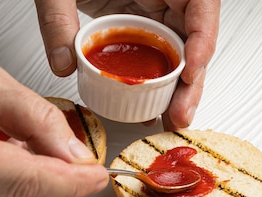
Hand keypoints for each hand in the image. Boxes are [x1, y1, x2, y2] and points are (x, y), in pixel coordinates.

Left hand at [34, 0, 219, 129]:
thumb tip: (63, 63)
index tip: (191, 71)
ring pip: (181, 53)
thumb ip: (58, 19)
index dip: (203, 40)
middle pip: (195, 39)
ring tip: (170, 119)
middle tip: (180, 113)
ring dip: (179, 90)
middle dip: (191, 82)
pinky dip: (159, 83)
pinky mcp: (145, 25)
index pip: (201, 5)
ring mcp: (158, 10)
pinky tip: (153, 106)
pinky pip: (160, 56)